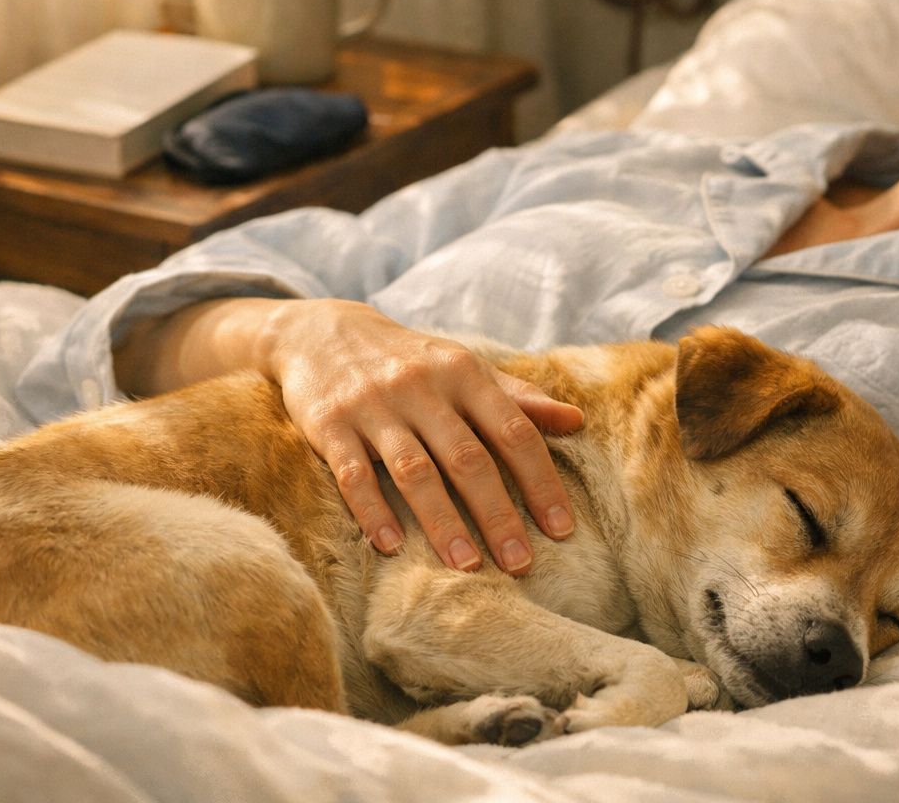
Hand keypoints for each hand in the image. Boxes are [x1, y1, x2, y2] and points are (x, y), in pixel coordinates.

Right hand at [264, 300, 581, 573]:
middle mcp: (420, 387)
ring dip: (443, 523)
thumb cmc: (410, 360)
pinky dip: (373, 512)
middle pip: (467, 458)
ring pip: (414, 472)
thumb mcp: (464, 367)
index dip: (540, 481)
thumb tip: (577, 422)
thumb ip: (517, 397)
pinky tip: (392, 547)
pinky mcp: (329, 425)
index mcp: (463, 373)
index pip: (513, 431)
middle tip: (520, 564)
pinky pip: (353, 475)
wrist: (322, 331)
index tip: (560, 529)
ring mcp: (373, 406)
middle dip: (497, 515)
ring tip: (467, 567)